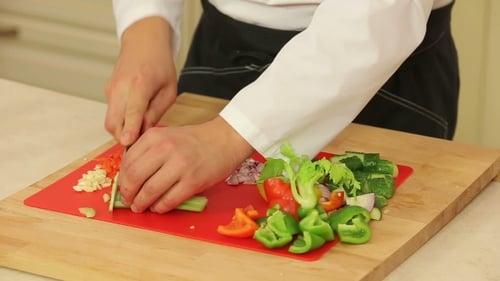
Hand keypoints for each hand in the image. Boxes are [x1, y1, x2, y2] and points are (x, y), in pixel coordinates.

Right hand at [104, 16, 177, 145]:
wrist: (143, 43)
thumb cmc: (160, 65)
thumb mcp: (168, 90)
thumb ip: (156, 112)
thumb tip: (144, 132)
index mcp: (140, 84)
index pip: (132, 112)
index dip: (130, 129)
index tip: (128, 142)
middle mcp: (121, 87)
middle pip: (114, 122)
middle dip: (124, 137)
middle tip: (139, 142)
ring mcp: (111, 89)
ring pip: (110, 120)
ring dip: (122, 130)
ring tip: (139, 128)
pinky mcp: (107, 92)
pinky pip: (111, 113)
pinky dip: (120, 120)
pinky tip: (134, 117)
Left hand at [118, 117, 254, 212]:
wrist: (225, 139)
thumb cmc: (196, 140)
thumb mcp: (167, 135)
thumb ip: (147, 151)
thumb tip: (129, 175)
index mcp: (155, 137)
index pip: (127, 162)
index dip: (122, 179)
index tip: (123, 187)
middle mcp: (165, 149)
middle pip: (134, 178)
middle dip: (127, 193)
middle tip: (128, 200)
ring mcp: (180, 166)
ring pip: (149, 191)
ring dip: (141, 203)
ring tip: (140, 206)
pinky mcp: (193, 181)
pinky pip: (168, 200)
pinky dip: (160, 207)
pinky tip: (158, 207)